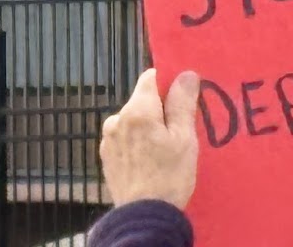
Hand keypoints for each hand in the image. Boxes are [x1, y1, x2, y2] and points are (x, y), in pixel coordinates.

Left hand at [101, 69, 200, 208]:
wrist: (143, 218)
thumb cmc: (169, 175)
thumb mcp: (184, 137)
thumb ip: (182, 102)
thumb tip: (185, 73)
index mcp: (137, 110)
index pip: (151, 77)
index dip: (169, 84)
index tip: (183, 100)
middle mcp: (116, 119)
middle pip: (142, 100)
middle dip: (160, 109)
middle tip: (179, 132)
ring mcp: (108, 139)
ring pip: (134, 120)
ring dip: (148, 127)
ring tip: (163, 150)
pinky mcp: (106, 157)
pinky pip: (125, 138)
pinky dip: (137, 143)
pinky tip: (149, 161)